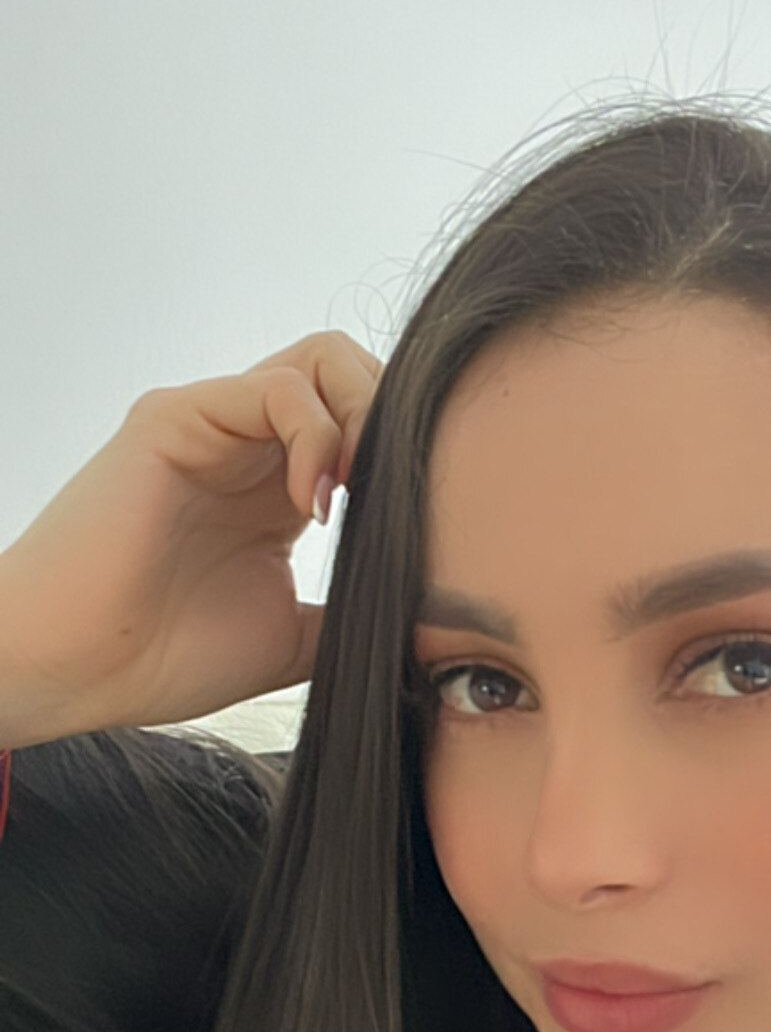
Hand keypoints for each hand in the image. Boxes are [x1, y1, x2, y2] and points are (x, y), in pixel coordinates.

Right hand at [0, 329, 382, 744]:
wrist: (75, 671)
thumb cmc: (161, 658)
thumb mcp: (292, 639)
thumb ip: (352, 612)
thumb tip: (435, 619)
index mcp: (278, 488)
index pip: (367, 425)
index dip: (406, 460)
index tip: (416, 525)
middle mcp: (249, 444)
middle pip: (355, 373)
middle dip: (396, 425)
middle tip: (393, 498)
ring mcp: (213, 423)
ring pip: (325, 360)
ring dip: (365, 420)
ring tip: (351, 500)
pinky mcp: (177, 417)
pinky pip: (277, 385)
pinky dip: (318, 433)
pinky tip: (315, 504)